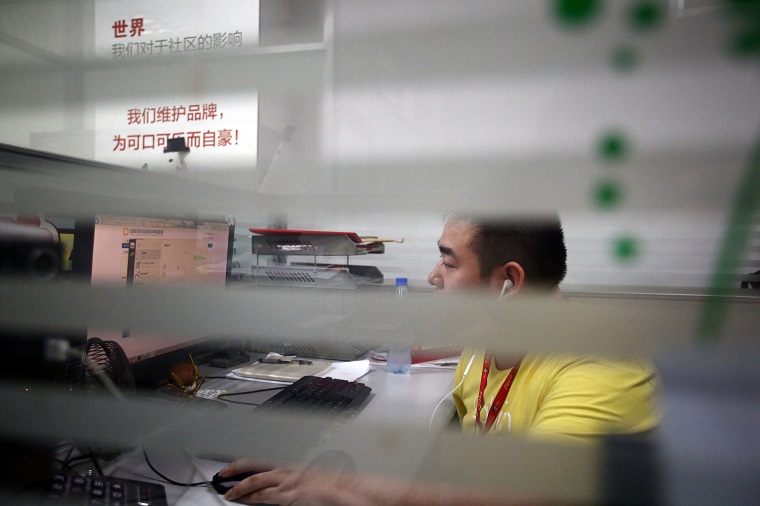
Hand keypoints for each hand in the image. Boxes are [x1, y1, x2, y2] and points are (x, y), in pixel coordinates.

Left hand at [218, 458, 354, 505]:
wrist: (349, 488)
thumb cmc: (335, 480)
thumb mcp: (312, 469)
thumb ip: (296, 470)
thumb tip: (283, 472)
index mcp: (293, 458)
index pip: (264, 454)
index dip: (246, 459)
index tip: (236, 462)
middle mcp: (288, 466)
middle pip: (254, 463)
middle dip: (235, 468)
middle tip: (223, 473)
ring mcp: (288, 480)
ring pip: (255, 480)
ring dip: (239, 487)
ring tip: (229, 492)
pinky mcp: (290, 494)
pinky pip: (265, 496)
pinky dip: (251, 498)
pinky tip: (243, 500)